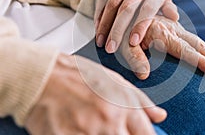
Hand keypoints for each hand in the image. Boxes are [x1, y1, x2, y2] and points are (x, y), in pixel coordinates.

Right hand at [25, 54, 166, 134]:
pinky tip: (82, 130)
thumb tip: (160, 116)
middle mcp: (110, 122)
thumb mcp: (115, 81)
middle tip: (114, 129)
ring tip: (95, 126)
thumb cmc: (78, 75)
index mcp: (124, 107)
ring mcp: (89, 134)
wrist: (43, 76)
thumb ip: (141, 102)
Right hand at [94, 0, 178, 53]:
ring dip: (105, 25)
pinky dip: (99, 14)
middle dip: (117, 30)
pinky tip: (97, 28)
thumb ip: (168, 9)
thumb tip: (175, 18)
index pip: (147, 10)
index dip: (140, 26)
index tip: (133, 42)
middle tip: (111, 49)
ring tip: (101, 42)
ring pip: (112, 4)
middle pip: (126, 9)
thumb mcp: (163, 0)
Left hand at [119, 16, 204, 79]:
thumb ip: (133, 57)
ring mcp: (174, 28)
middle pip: (198, 45)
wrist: (124, 7)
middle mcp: (172, 30)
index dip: (202, 62)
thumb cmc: (121, 29)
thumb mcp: (122, 45)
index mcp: (162, 34)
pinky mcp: (173, 28)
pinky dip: (203, 50)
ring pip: (198, 41)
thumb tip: (144, 74)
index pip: (186, 50)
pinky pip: (192, 39)